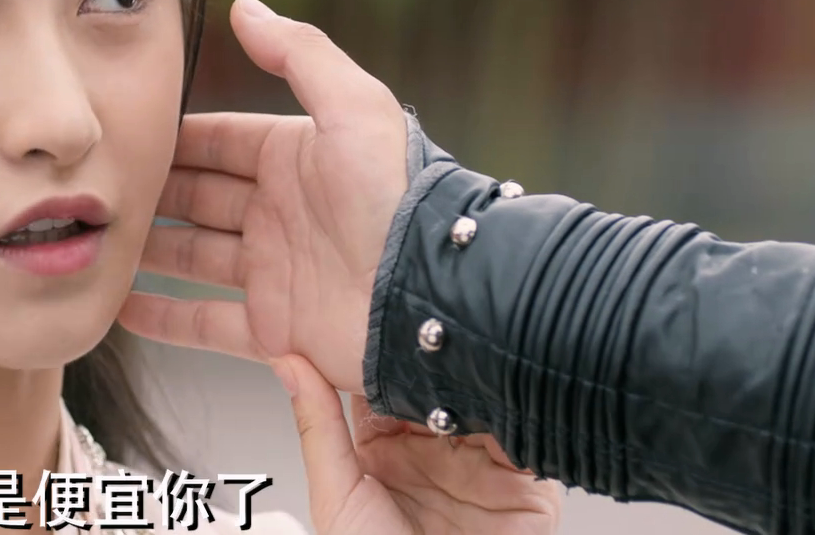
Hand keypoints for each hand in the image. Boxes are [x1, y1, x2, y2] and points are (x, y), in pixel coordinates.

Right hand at [119, 0, 408, 391]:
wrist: (427, 294)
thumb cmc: (395, 195)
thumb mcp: (353, 106)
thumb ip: (299, 53)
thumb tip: (245, 7)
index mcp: (296, 158)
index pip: (219, 141)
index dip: (174, 138)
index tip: (124, 135)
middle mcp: (280, 213)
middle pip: (197, 197)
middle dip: (150, 193)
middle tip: (94, 190)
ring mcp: (273, 271)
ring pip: (192, 255)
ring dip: (146, 250)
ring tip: (93, 244)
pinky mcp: (273, 327)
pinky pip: (205, 322)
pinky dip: (163, 317)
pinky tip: (119, 307)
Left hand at [276, 356, 561, 534]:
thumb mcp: (336, 497)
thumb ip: (316, 426)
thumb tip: (287, 363)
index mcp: (384, 451)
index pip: (386, 383)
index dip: (382, 353)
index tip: (378, 317)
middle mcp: (434, 452)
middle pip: (440, 385)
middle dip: (435, 357)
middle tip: (426, 328)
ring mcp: (481, 464)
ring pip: (485, 401)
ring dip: (477, 380)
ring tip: (462, 360)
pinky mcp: (527, 483)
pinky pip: (526, 436)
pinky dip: (515, 412)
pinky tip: (497, 398)